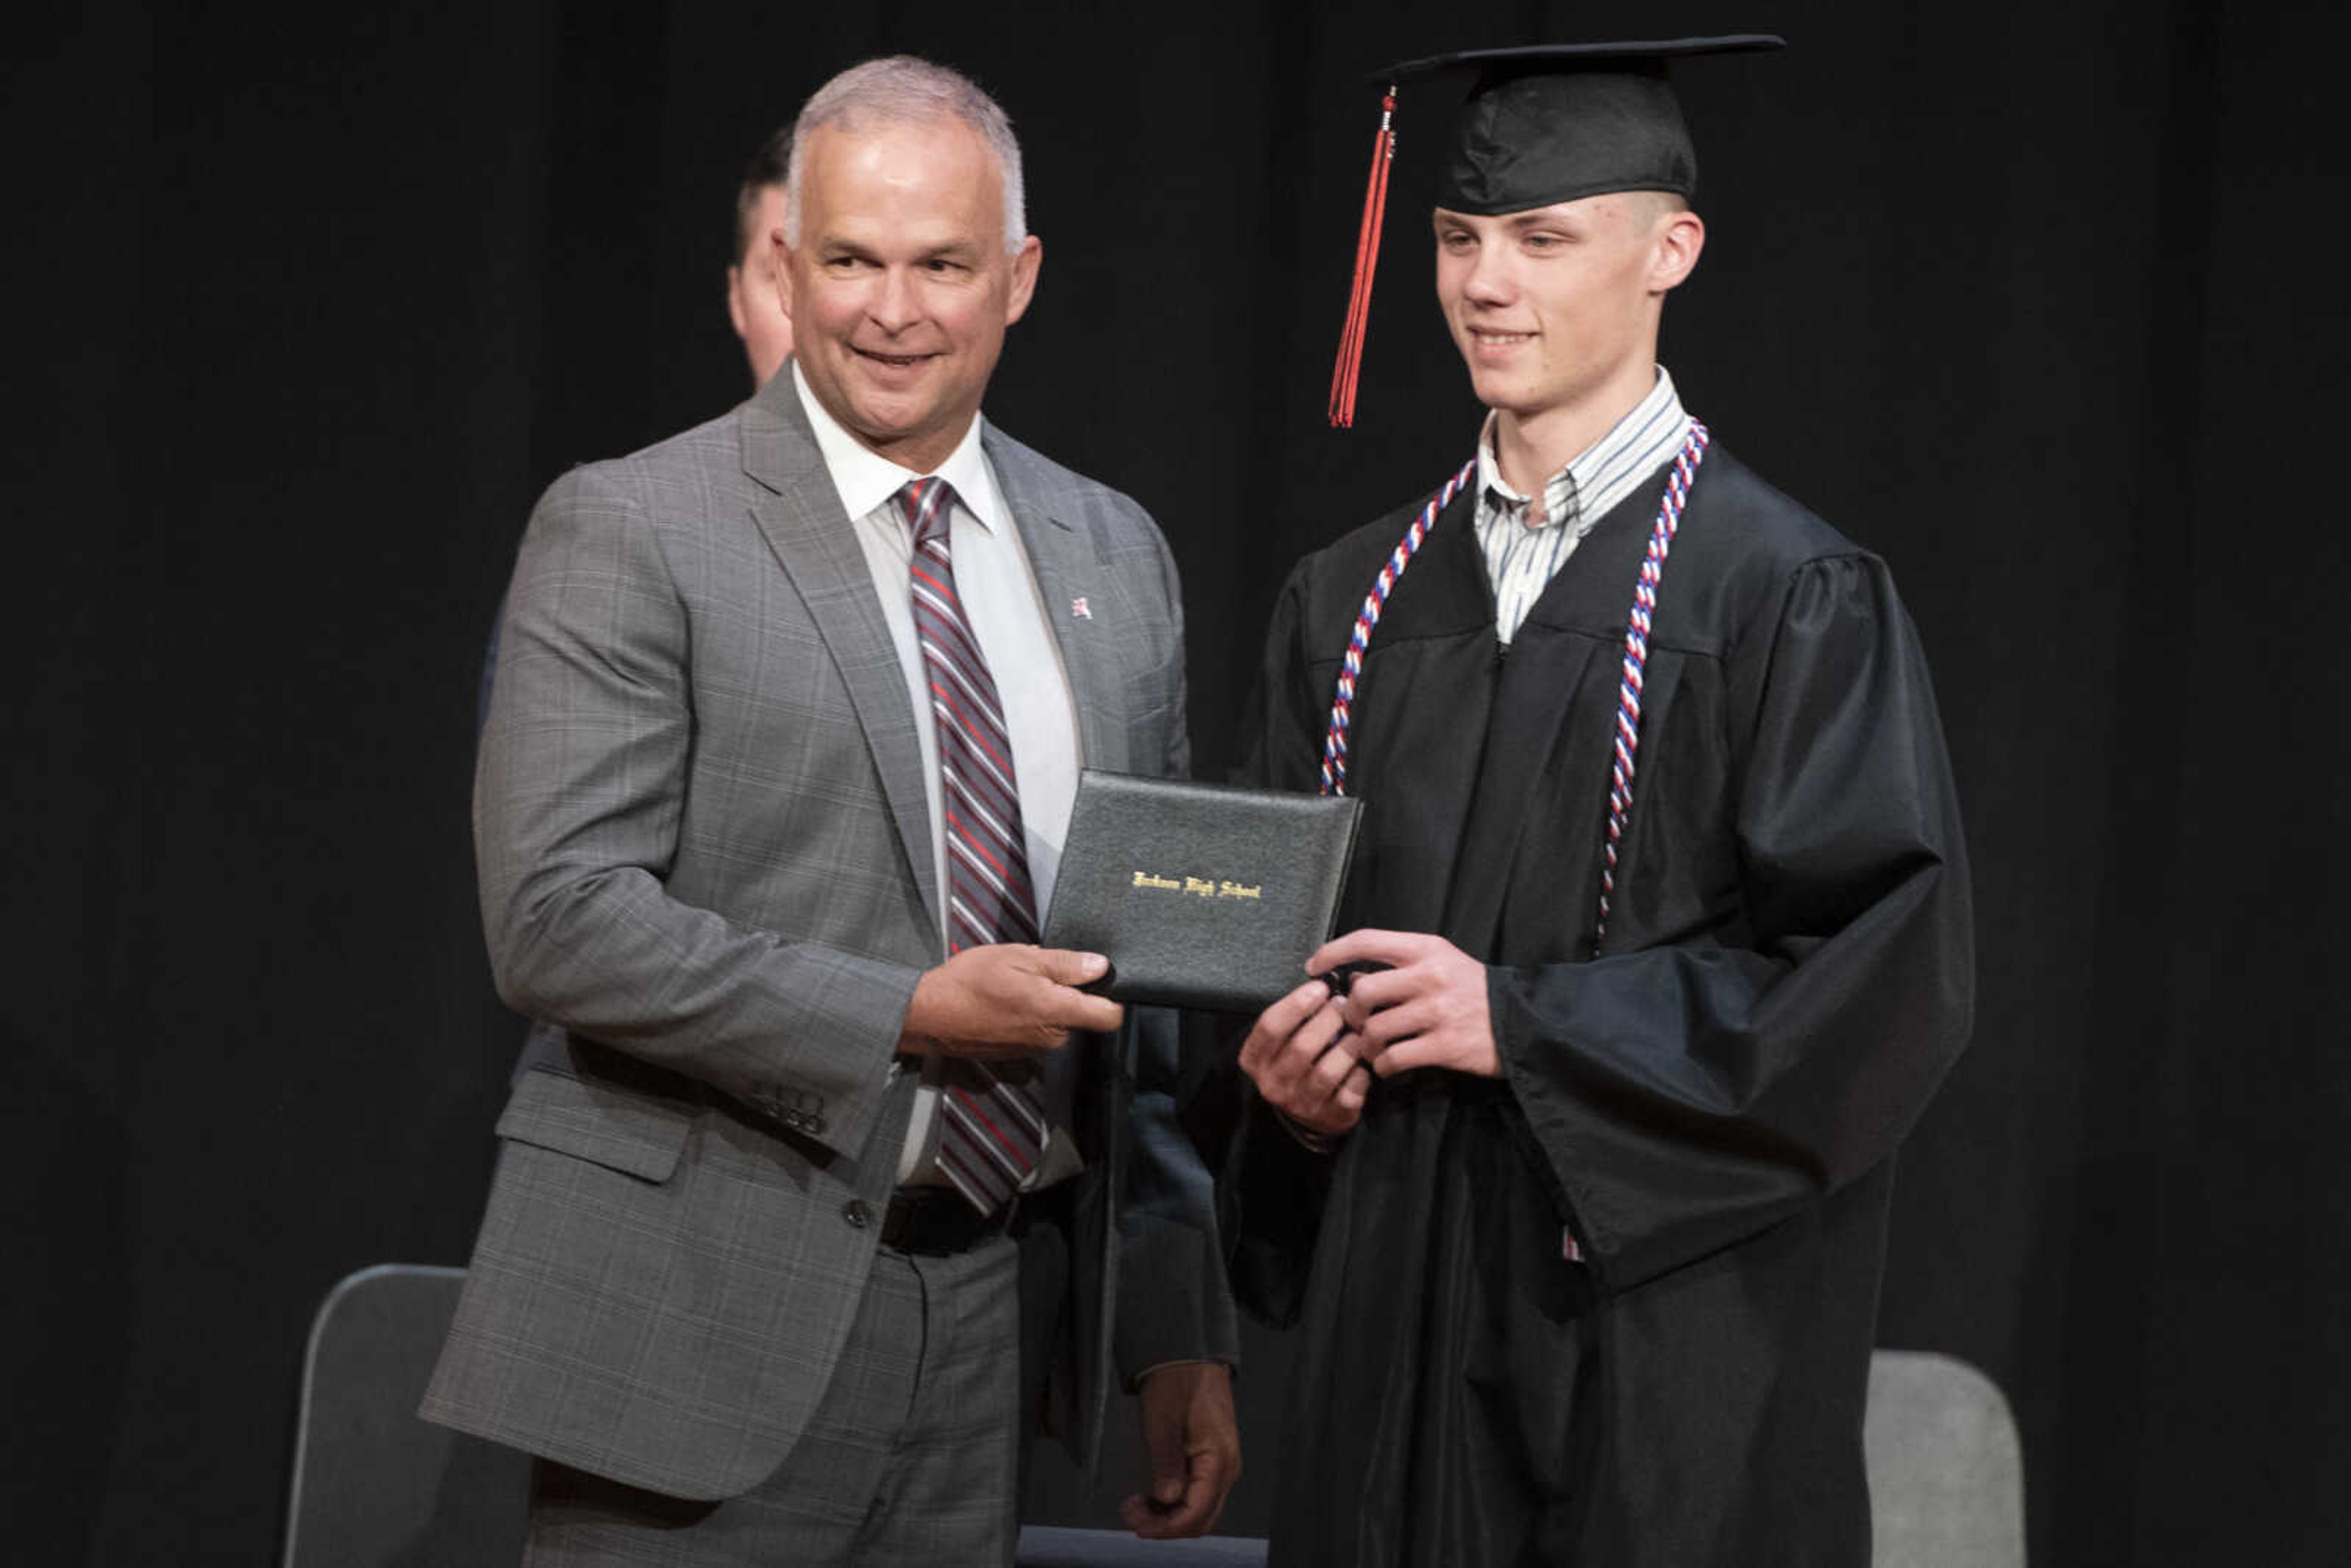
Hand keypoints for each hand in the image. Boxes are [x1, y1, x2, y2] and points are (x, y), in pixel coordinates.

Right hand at [896, 945, 1122, 1058]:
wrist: (927, 1015)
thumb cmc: (969, 982)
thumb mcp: (1018, 957)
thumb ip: (1064, 964)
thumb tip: (1099, 966)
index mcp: (1055, 1011)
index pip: (1109, 1017)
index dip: (1111, 998)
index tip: (1101, 984)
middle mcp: (1049, 1038)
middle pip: (1078, 1017)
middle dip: (1064, 995)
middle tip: (1033, 975)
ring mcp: (1032, 1052)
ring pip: (1055, 1026)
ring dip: (1042, 1007)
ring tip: (1011, 989)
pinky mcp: (1015, 1059)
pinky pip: (1034, 1037)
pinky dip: (1024, 1022)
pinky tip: (1003, 1007)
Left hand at [1120, 1361, 1238, 1538]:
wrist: (1188, 1357)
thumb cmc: (1179, 1383)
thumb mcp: (1163, 1423)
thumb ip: (1166, 1464)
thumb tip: (1167, 1499)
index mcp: (1219, 1460)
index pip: (1197, 1512)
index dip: (1168, 1527)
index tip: (1140, 1528)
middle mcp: (1224, 1469)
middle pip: (1200, 1518)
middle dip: (1166, 1525)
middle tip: (1132, 1517)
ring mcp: (1218, 1466)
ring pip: (1196, 1509)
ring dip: (1166, 1516)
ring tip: (1135, 1506)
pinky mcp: (1206, 1461)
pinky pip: (1193, 1494)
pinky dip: (1170, 1502)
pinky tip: (1146, 1496)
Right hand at [1236, 979, 1371, 1138]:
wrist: (1305, 1112)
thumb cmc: (1297, 1061)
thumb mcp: (1283, 1039)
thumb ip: (1295, 1014)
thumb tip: (1326, 982)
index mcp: (1254, 1060)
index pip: (1270, 1026)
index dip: (1298, 1003)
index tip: (1320, 988)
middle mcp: (1272, 1085)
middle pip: (1302, 1046)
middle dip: (1328, 1020)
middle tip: (1344, 1006)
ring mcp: (1299, 1104)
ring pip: (1327, 1070)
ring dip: (1348, 1046)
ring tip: (1357, 1033)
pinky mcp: (1327, 1117)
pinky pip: (1348, 1092)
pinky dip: (1360, 1074)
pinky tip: (1362, 1063)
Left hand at [1311, 929, 1498, 1078]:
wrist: (1524, 1022)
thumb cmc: (1476, 991)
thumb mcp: (1443, 962)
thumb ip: (1400, 964)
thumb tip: (1351, 977)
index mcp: (1426, 949)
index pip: (1367, 939)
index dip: (1332, 951)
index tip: (1313, 966)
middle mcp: (1429, 977)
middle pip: (1362, 992)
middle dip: (1348, 1012)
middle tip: (1352, 1022)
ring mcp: (1437, 1013)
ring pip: (1374, 1030)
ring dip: (1364, 1045)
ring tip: (1371, 1048)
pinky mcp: (1444, 1047)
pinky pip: (1393, 1059)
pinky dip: (1382, 1066)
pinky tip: (1387, 1065)